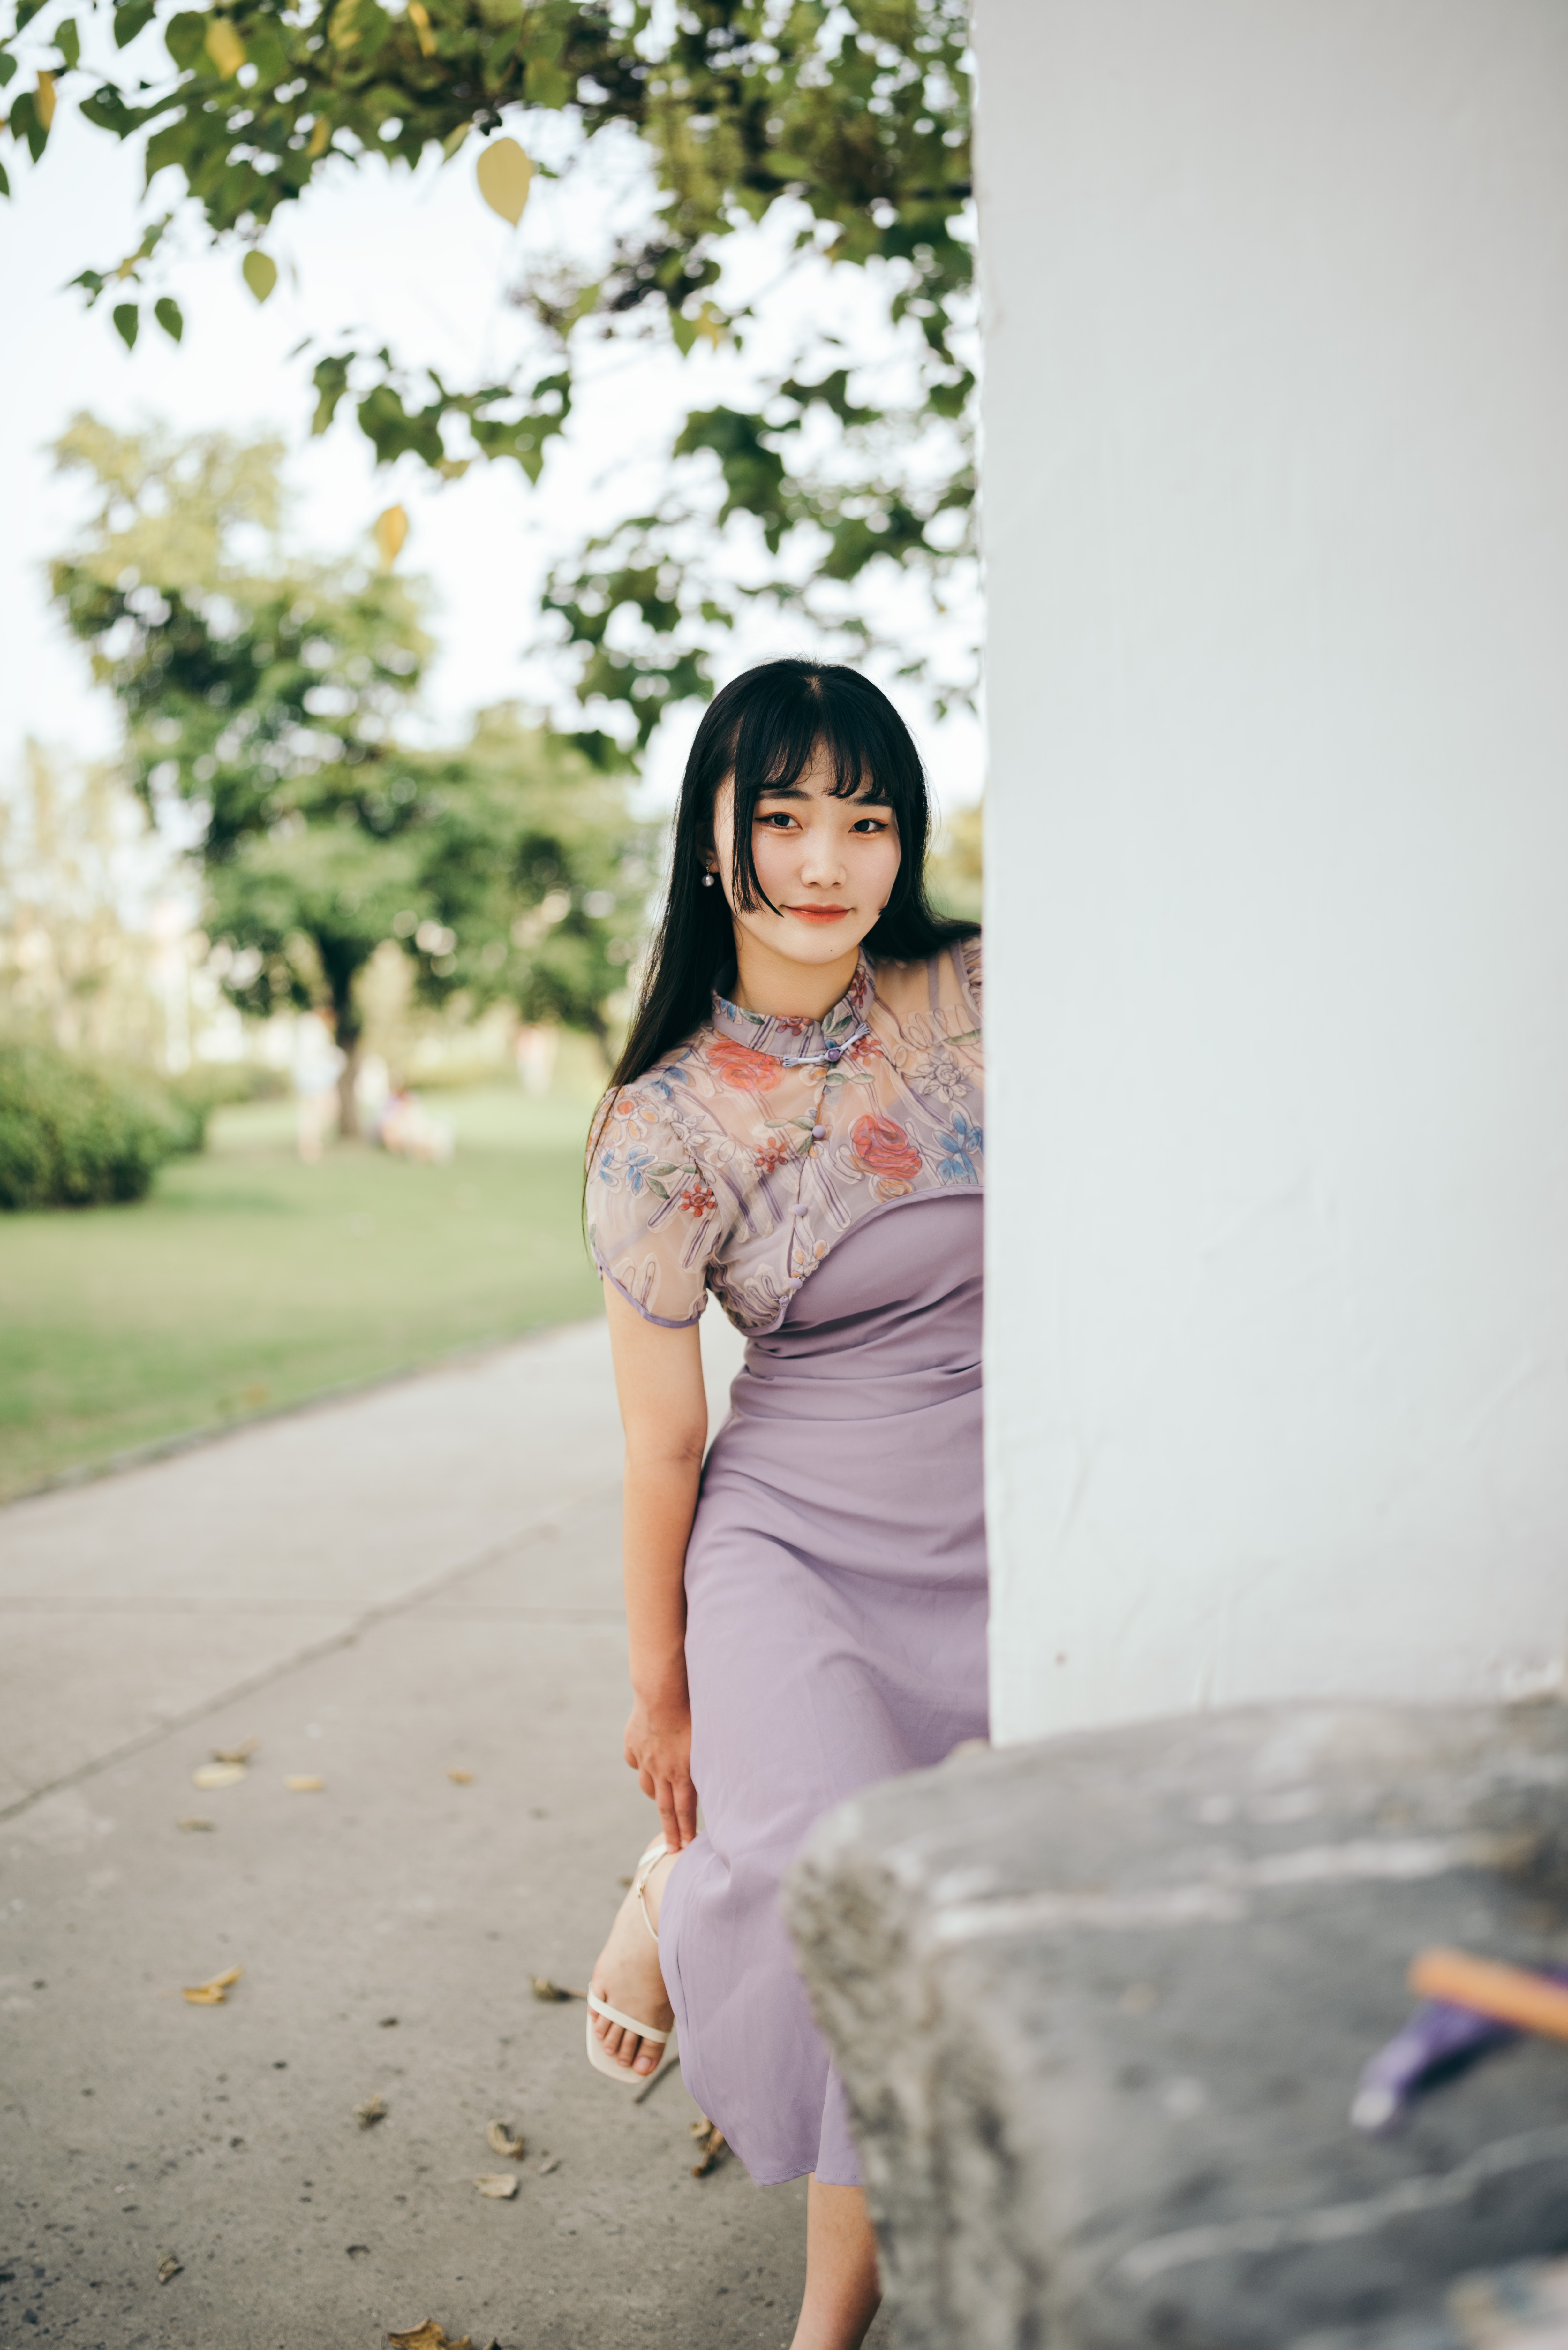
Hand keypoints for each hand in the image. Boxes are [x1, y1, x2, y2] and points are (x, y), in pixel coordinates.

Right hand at [623, 1691, 697, 1852]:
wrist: (661, 1694)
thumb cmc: (692, 1712)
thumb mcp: (708, 1740)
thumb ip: (711, 1762)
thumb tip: (721, 1779)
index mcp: (682, 1772)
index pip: (685, 1809)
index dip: (686, 1829)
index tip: (686, 1846)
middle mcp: (661, 1771)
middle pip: (664, 1808)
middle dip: (670, 1830)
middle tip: (671, 1849)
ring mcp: (644, 1759)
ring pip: (647, 1786)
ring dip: (655, 1795)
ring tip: (661, 1800)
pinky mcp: (633, 1745)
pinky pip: (635, 1760)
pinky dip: (641, 1764)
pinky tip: (646, 1761)